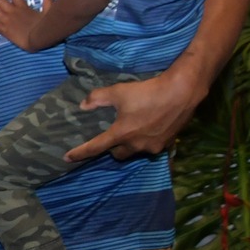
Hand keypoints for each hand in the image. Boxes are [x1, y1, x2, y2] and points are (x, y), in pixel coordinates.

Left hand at [67, 70, 200, 162]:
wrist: (181, 92)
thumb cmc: (147, 92)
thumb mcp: (118, 91)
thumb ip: (97, 98)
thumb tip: (83, 105)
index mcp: (121, 134)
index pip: (95, 147)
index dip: (80, 153)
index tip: (67, 158)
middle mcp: (136, 145)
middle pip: (118, 154)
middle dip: (113, 148)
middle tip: (112, 136)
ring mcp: (153, 146)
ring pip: (135, 151)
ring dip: (131, 145)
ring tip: (133, 131)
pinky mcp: (167, 144)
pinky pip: (152, 147)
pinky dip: (147, 142)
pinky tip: (150, 131)